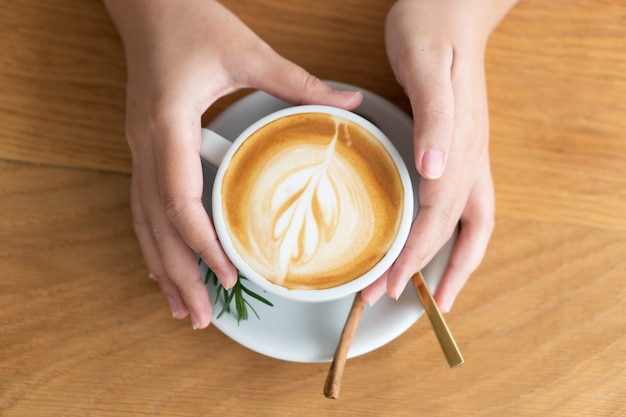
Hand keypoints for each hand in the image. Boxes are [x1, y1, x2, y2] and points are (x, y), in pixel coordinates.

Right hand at [104, 0, 362, 328]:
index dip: (203, 241)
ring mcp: (138, 149)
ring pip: (144, 222)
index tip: (230, 272)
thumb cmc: (193, 24)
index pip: (180, 197)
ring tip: (184, 309)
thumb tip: (349, 104)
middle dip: (179, 274)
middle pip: (157, 224)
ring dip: (163, 267)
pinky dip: (156, 242)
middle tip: (203, 316)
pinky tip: (165, 267)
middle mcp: (146, 144)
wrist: (149, 6)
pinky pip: (144, 206)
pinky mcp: (144, 149)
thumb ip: (298, 82)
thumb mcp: (249, 52)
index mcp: (170, 123)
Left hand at [362, 0, 515, 310]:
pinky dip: (450, 235)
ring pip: (469, 224)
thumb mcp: (428, 68)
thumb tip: (436, 172)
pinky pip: (462, 205)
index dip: (413, 256)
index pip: (437, 217)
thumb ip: (437, 119)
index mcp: (461, 146)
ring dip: (450, 263)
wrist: (451, 7)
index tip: (386, 285)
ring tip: (431, 295)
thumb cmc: (432, 31)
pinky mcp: (458, 147)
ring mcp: (468, 154)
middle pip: (454, 231)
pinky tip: (432, 242)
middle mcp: (470, 158)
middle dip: (426, 271)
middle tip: (390, 299)